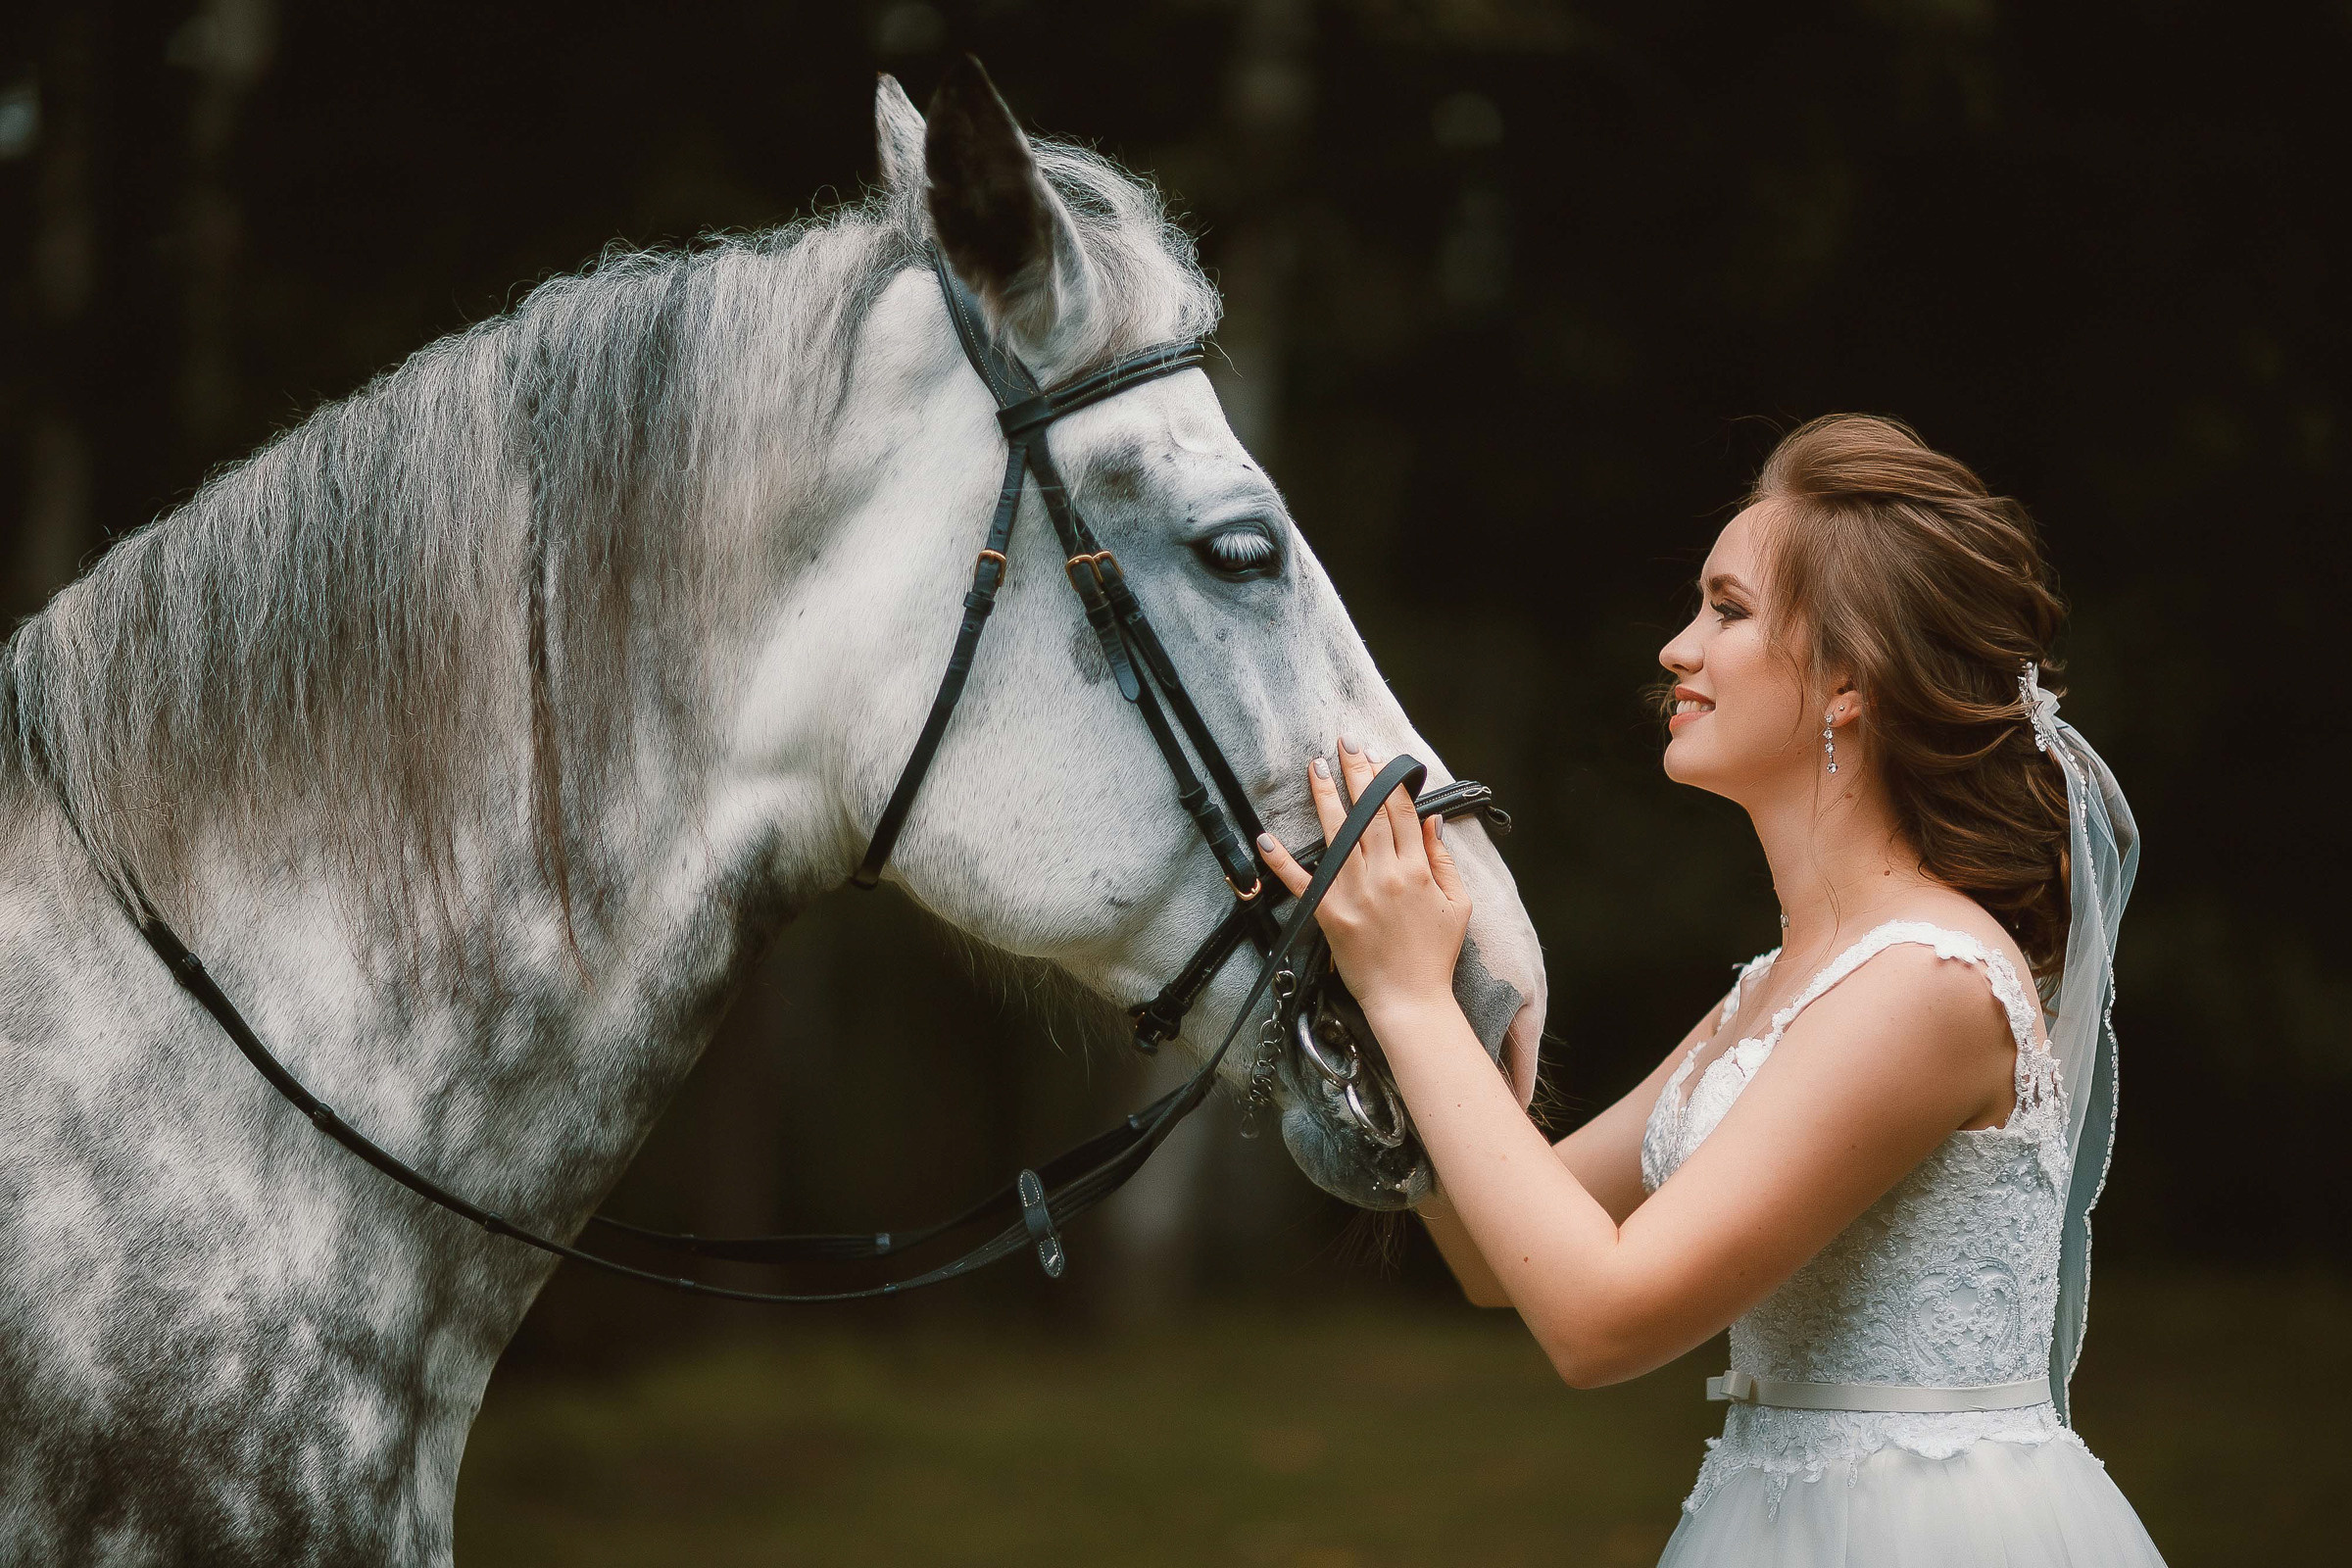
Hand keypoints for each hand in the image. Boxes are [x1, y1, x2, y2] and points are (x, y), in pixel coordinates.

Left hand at [1256, 737, 1472, 1018]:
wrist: (1410, 1000)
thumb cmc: (1435, 955)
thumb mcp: (1457, 904)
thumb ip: (1442, 859)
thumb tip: (1430, 820)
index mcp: (1416, 871)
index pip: (1400, 812)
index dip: (1388, 780)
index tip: (1377, 756)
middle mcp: (1383, 876)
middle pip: (1367, 813)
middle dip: (1356, 774)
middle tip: (1344, 743)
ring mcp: (1353, 894)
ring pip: (1337, 835)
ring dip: (1324, 797)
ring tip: (1316, 767)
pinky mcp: (1329, 914)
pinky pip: (1301, 882)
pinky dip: (1281, 861)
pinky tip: (1265, 838)